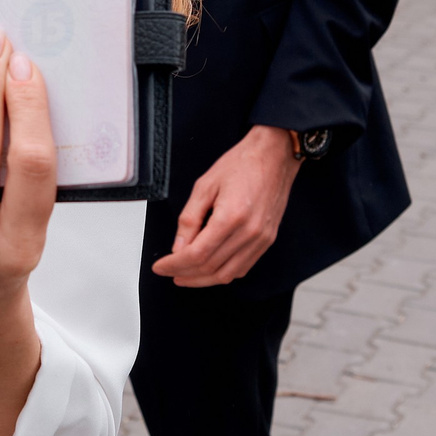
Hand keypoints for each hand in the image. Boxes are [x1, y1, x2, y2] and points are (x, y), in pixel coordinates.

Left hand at [152, 125, 298, 286]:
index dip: (175, 264)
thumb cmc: (241, 164)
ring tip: (185, 275)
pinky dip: (223, 274)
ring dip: (203, 279)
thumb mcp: (204, 186)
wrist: (274, 156)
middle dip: (186, 273)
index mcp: (231, 216)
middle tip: (169, 272)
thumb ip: (189, 219)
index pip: (197, 254)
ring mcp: (261, 239)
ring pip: (227, 274)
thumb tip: (178, 247)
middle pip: (211, 267)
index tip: (161, 267)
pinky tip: (210, 270)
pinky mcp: (268, 240)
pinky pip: (243, 267)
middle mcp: (249, 232)